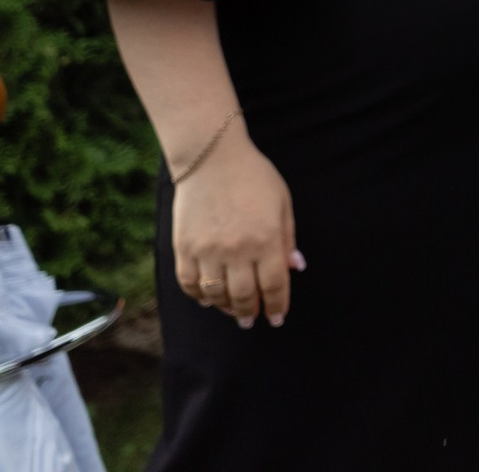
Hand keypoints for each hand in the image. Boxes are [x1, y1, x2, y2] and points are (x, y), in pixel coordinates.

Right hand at [171, 133, 301, 327]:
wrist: (211, 158)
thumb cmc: (253, 178)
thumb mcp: (282, 203)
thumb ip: (287, 239)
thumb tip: (295, 268)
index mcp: (266, 239)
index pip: (273, 285)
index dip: (277, 305)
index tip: (278, 318)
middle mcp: (236, 250)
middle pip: (244, 296)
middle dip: (251, 312)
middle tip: (253, 320)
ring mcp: (207, 251)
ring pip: (216, 295)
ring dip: (226, 307)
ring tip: (234, 311)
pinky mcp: (183, 248)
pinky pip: (189, 283)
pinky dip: (199, 296)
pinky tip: (208, 299)